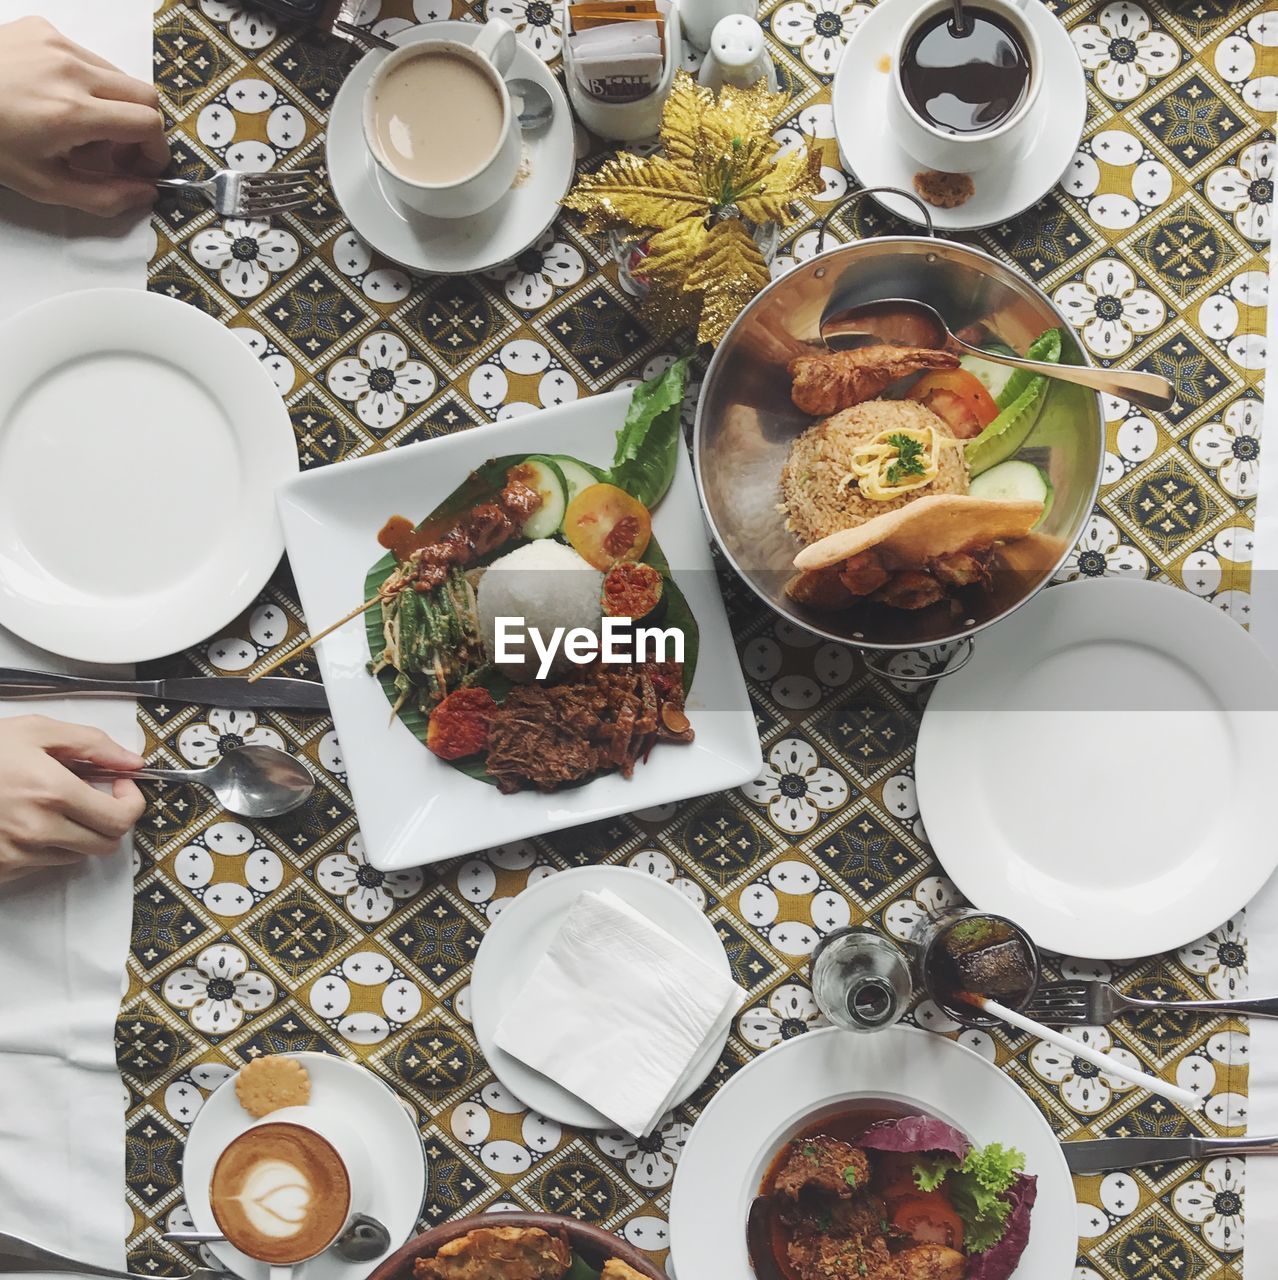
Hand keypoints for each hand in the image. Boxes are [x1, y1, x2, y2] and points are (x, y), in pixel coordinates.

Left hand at [0, 16, 167, 216]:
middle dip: (142, 128)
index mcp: (72, 112)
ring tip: (82, 125)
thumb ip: (105, 197)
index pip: (148, 124)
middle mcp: (70, 71)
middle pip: (145, 97)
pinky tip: (58, 97)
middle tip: (119, 151)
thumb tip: (146, 193)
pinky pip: (88, 57)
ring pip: (119, 76)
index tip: (143, 166)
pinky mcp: (43, 29)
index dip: (155, 150)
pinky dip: (87, 82)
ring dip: (115, 105)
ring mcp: (56, 44)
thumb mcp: (45, 185)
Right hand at [0, 715, 144, 884]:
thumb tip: (132, 761)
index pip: (120, 818)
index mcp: (52, 793)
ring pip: (76, 855)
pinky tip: (28, 820)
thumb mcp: (36, 731)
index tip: (120, 787)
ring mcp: (17, 854)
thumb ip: (92, 744)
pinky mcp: (2, 869)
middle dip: (109, 819)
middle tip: (95, 797)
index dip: (131, 803)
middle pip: (105, 843)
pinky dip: (47, 845)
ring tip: (52, 805)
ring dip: (77, 832)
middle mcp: (38, 829)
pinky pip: (42, 864)